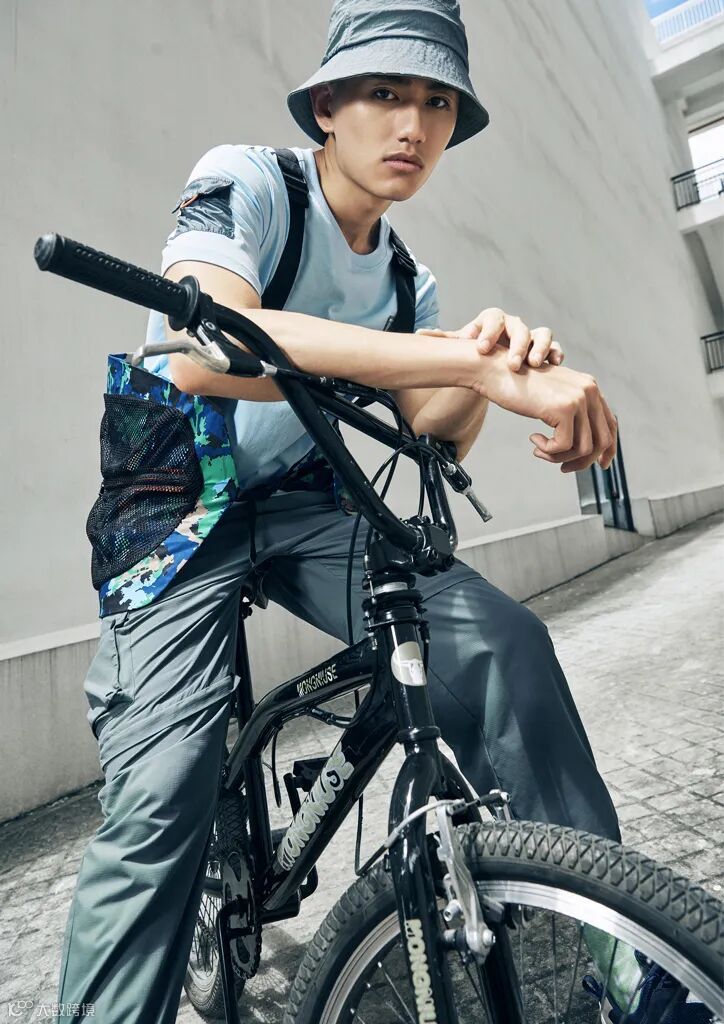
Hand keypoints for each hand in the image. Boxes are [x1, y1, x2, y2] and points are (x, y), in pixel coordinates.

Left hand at [417, 307, 563, 371]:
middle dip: (517, 345)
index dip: (488, 332)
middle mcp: (513, 324)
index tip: (481, 349)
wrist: (493, 359)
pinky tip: (553, 364)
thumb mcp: (462, 345)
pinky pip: (555, 347)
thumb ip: (445, 340)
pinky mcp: (545, 349)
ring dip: (539, 347)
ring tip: (533, 364)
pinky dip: (555, 354)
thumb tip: (420, 334)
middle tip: (512, 364)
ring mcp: (531, 335)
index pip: (492, 318)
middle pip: (519, 327)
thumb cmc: (477, 351)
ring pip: (542, 334)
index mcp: (492, 320)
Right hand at [473, 346, 617, 471]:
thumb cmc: (518, 386)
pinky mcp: (564, 409)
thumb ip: (571, 413)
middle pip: (602, 441)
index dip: (607, 450)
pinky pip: (563, 446)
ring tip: (540, 451)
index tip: (599, 465)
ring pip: (583, 448)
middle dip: (583, 461)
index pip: (610, 425)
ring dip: (559, 457)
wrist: (497, 371)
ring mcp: (578, 398)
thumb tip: (585, 446)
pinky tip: (533, 440)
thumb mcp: (552, 397)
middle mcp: (589, 390)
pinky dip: (548, 450)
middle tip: (563, 468)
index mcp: (590, 387)